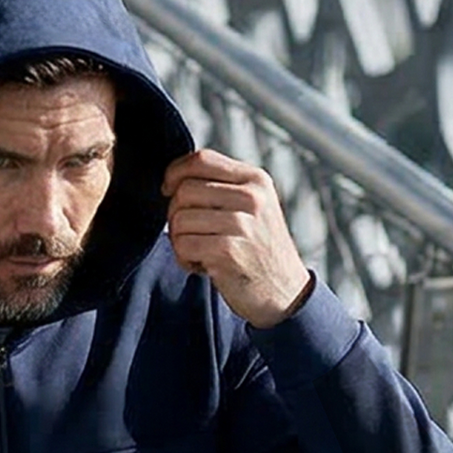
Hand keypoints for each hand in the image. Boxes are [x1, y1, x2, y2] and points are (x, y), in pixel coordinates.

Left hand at [160, 149, 313, 324]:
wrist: (285, 292)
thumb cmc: (259, 248)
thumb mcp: (253, 207)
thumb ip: (223, 186)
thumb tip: (176, 176)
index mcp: (255, 180)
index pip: (202, 159)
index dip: (175, 172)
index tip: (168, 190)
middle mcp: (252, 198)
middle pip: (185, 190)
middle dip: (174, 213)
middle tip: (188, 232)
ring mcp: (242, 224)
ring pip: (180, 218)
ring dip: (179, 240)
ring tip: (199, 251)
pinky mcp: (228, 252)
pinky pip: (182, 245)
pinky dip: (184, 259)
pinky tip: (202, 265)